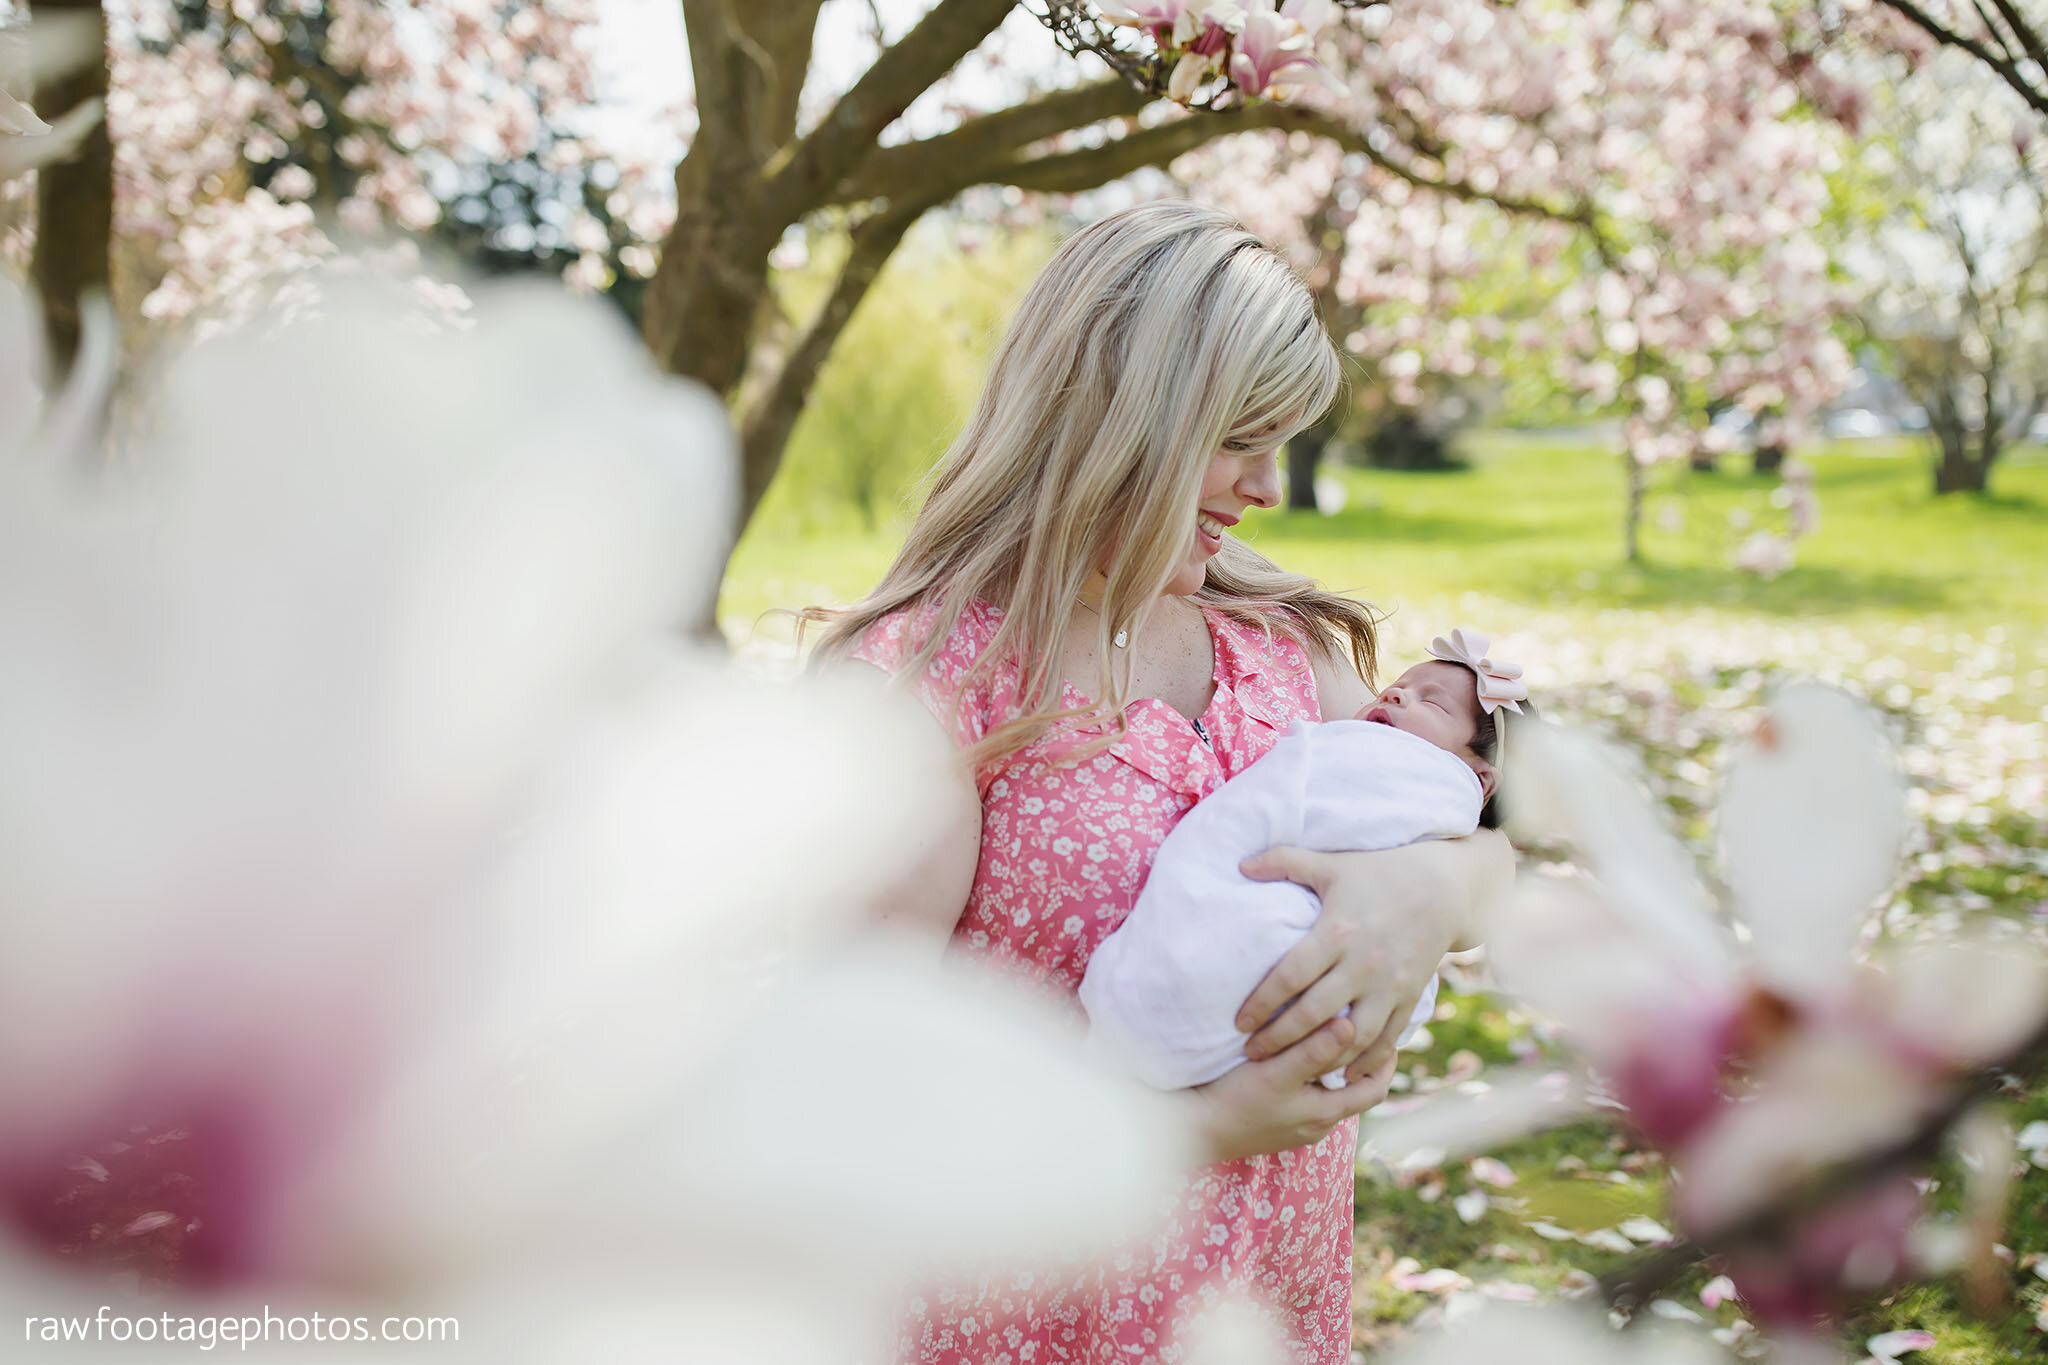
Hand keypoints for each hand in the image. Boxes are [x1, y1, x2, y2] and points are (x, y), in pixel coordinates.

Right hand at [1189, 1018, 1397, 1161]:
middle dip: (1362, 1060)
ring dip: (1335, 1068)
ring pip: (1329, 1094)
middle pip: (1354, 1090)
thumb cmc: (1235, 1101)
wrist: (1194, 1131)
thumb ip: (1314, 1051)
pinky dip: (1313, 1079)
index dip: (1386, 1059)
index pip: (1375, 1088)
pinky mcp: (1277, 1124)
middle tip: (1363, 1024)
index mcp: (1326, 1113)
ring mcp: (1297, 1128)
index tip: (1387, 1027)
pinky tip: (1297, 1059)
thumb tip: (1352, 1025)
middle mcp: (1318, 1125)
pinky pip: (1308, 1098)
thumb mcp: (1276, 1073)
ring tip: (1331, 1034)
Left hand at [1234, 834, 1508, 1081]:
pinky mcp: (1410, 997)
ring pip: (1352, 1036)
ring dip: (1320, 1058)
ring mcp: (1389, 984)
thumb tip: (1241, 865)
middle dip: (1279, 1039)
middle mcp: (1363, 964)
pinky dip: (1365, 1063)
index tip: (1239, 1022)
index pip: (1291, 976)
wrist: (1444, 887)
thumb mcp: (1332, 863)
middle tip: (1251, 1053)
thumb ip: (1285, 861)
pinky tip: (1342, 1076)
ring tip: (1292, 1070)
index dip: (1262, 1003)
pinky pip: (1387, 1039)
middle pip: (1314, 1013)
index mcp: (1338, 931)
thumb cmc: (1379, 872)